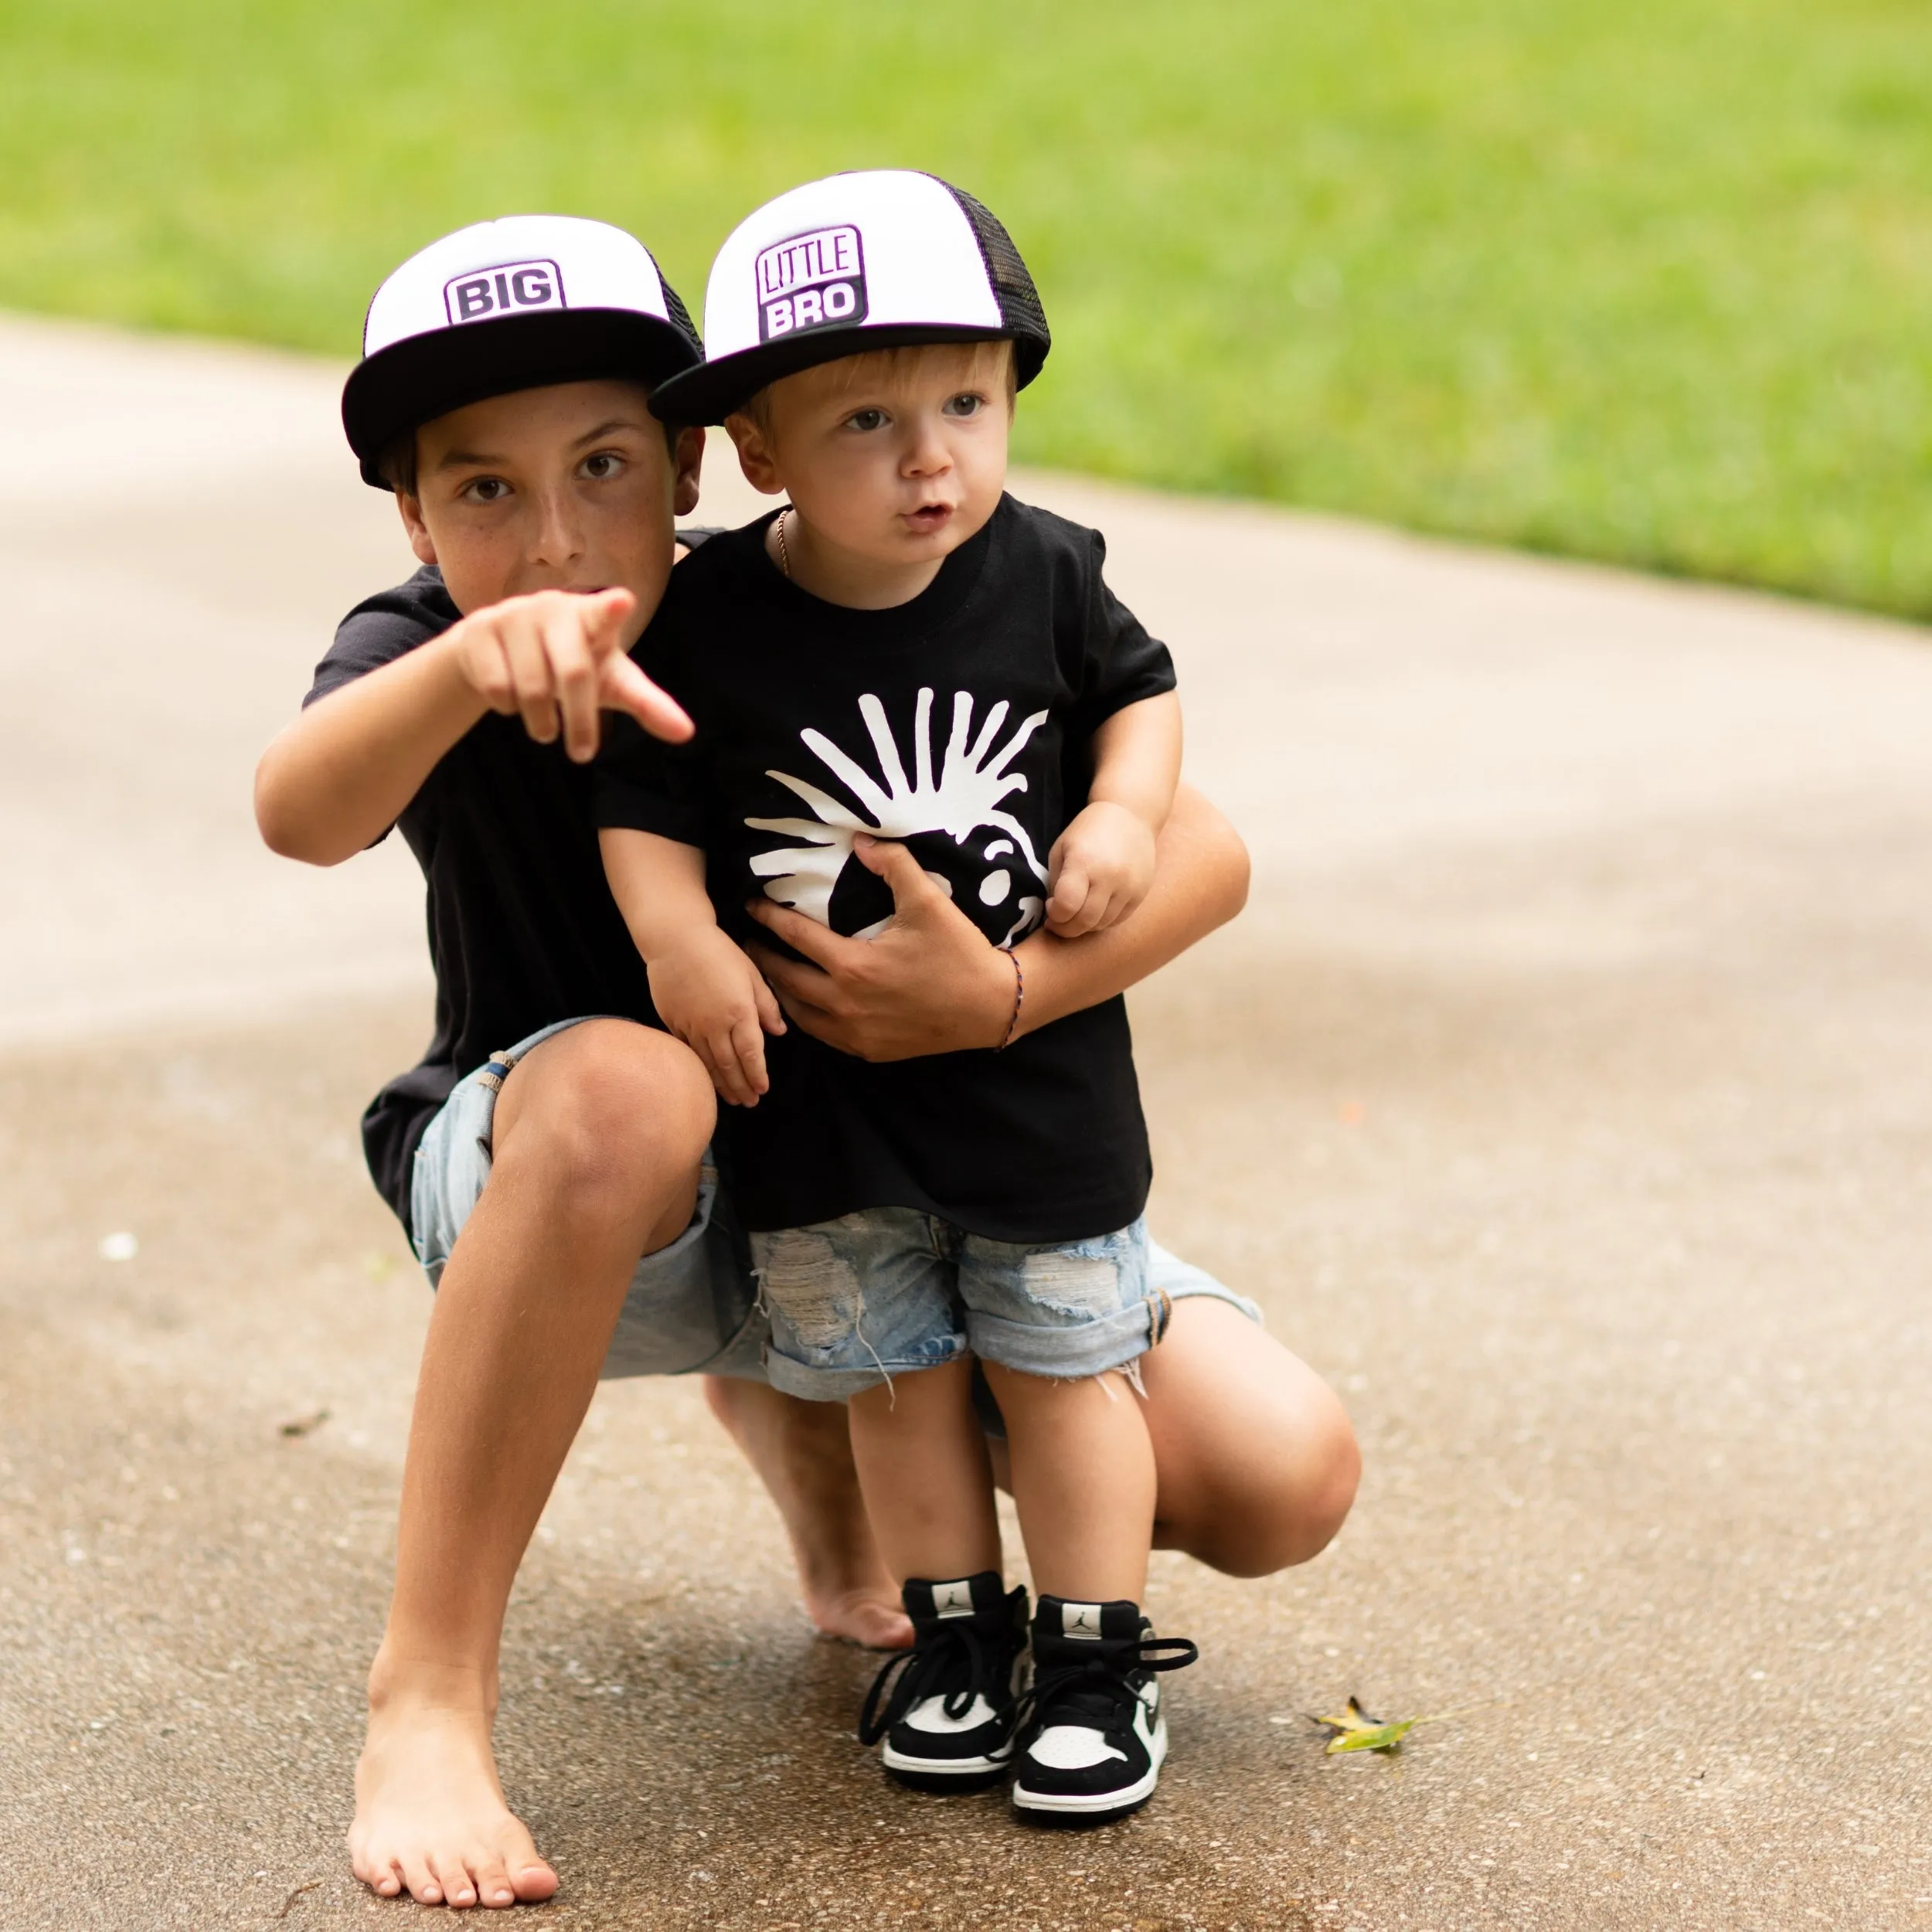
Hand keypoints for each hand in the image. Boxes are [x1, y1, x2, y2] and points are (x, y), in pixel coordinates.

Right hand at [446, 586, 691, 760]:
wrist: (501, 650)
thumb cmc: (571, 664)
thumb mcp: (611, 682)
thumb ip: (647, 703)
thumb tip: (688, 733)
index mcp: (593, 617)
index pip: (605, 613)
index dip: (612, 610)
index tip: (622, 602)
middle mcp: (553, 607)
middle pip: (573, 674)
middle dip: (580, 722)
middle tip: (582, 754)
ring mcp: (513, 614)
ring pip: (531, 687)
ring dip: (541, 722)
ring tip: (545, 729)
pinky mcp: (478, 629)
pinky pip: (497, 687)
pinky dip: (508, 709)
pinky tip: (512, 702)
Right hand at [646, 928, 785, 1106]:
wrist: (674, 939)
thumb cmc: (718, 951)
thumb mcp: (751, 973)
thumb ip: (767, 1005)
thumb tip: (779, 1033)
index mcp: (739, 1011)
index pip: (751, 1053)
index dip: (757, 1075)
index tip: (763, 1090)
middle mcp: (715, 1024)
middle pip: (729, 1065)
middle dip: (741, 1087)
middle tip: (749, 1103)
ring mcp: (691, 1026)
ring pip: (708, 1063)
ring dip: (721, 1084)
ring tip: (731, 1099)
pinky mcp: (673, 1023)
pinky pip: (689, 1053)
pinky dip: (700, 1069)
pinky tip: (706, 1078)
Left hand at [743, 836, 1014, 1061]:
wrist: (992, 1008)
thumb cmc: (960, 953)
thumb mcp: (928, 902)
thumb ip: (893, 865)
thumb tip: (861, 841)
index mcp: (853, 966)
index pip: (795, 937)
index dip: (768, 918)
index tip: (750, 906)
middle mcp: (845, 1004)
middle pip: (785, 978)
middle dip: (762, 957)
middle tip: (748, 941)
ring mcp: (855, 1033)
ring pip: (798, 1013)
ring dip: (780, 990)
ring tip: (770, 971)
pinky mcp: (868, 1051)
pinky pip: (822, 1034)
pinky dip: (806, 1016)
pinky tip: (805, 1003)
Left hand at [1045, 801, 1156, 937]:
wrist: (1130, 815)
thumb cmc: (1088, 831)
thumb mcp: (1062, 848)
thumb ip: (1056, 883)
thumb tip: (1054, 913)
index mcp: (1084, 862)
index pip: (1066, 905)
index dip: (1054, 915)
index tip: (1051, 907)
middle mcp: (1109, 877)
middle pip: (1084, 921)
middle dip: (1065, 928)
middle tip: (1057, 922)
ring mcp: (1129, 886)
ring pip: (1102, 924)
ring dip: (1083, 926)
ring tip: (1075, 913)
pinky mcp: (1141, 893)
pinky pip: (1118, 920)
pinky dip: (1102, 921)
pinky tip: (1094, 908)